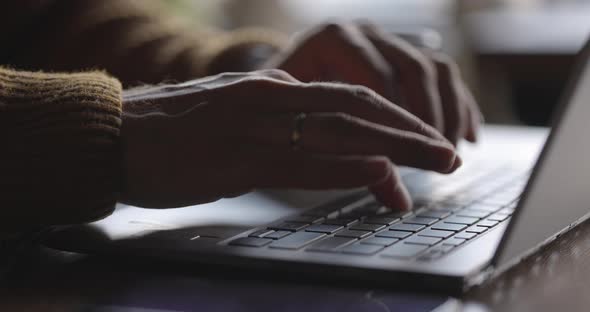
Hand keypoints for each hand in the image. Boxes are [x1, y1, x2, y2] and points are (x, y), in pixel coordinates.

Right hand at [120, 70, 459, 209]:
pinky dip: (343, 167)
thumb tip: (322, 149)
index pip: (348, 99)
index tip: (427, 139)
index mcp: (272, 88)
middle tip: (450, 151)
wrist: (117, 135)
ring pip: (339, 132)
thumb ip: (280, 129)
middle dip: (411, 130)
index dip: (394, 119)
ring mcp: (254, 127)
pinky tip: (377, 174)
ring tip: (435, 162)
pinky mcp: (235, 159)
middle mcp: (270, 99)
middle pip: (356, 109)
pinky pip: (300, 161)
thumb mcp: (236, 118)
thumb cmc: (177, 130)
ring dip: (394, 147)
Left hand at [265, 22, 480, 144]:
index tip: (414, 155)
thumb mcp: (298, 125)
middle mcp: (362, 33)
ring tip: (449, 152)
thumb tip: (396, 199)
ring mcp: (386, 40)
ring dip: (449, 113)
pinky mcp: (404, 52)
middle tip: (441, 159)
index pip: (374, 81)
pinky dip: (460, 104)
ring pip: (434, 68)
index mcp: (330, 41)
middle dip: (429, 120)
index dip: (398, 123)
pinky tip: (470, 136)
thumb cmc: (279, 107)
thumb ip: (338, 154)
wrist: (275, 83)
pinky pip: (443, 72)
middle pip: (411, 71)